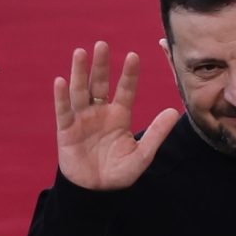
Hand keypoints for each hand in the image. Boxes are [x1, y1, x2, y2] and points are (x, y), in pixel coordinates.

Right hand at [53, 41, 179, 190]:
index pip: (125, 90)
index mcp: (119, 116)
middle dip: (101, 65)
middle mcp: (100, 112)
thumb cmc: (119, 173)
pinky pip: (64, 110)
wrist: (96, 191)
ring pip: (80, 91)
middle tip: (102, 44)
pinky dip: (62, 96)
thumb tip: (173, 112)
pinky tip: (61, 80)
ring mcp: (82, 119)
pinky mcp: (66, 130)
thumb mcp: (142, 156)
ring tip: (80, 53)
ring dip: (80, 72)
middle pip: (100, 84)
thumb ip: (156, 134)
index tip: (133, 56)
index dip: (129, 74)